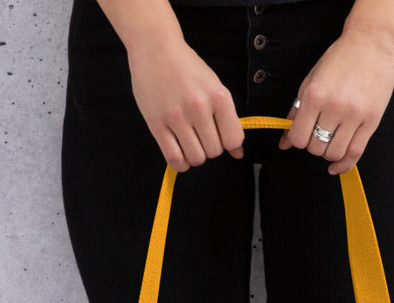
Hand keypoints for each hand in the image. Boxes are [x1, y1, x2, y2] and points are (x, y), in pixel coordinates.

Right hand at [127, 38, 244, 171]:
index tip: (219, 135)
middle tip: (200, 134)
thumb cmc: (188, 69)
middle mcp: (199, 106)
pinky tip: (180, 153)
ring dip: (195, 156)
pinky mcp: (156, 123)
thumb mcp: (214, 87)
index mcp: (219, 96)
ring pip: (196, 158)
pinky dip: (180, 163)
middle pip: (214, 151)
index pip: (233, 139)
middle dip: (209, 147)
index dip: (228, 143)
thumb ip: (228, 120)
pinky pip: (174, 158)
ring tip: (189, 141)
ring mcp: (176, 116)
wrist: (155, 48)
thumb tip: (238, 153)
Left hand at [278, 27, 393, 174]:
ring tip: (331, 140)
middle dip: (314, 145)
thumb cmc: (339, 61)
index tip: (303, 134)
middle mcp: (334, 107)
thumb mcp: (311, 81)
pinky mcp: (371, 121)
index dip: (298, 140)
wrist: (371, 44)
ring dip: (329, 153)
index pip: (298, 138)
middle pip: (316, 148)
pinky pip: (355, 153)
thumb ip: (296, 113)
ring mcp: (354, 115)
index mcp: (315, 95)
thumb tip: (284, 143)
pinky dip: (343, 165)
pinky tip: (336, 166)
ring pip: (334, 153)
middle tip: (319, 133)